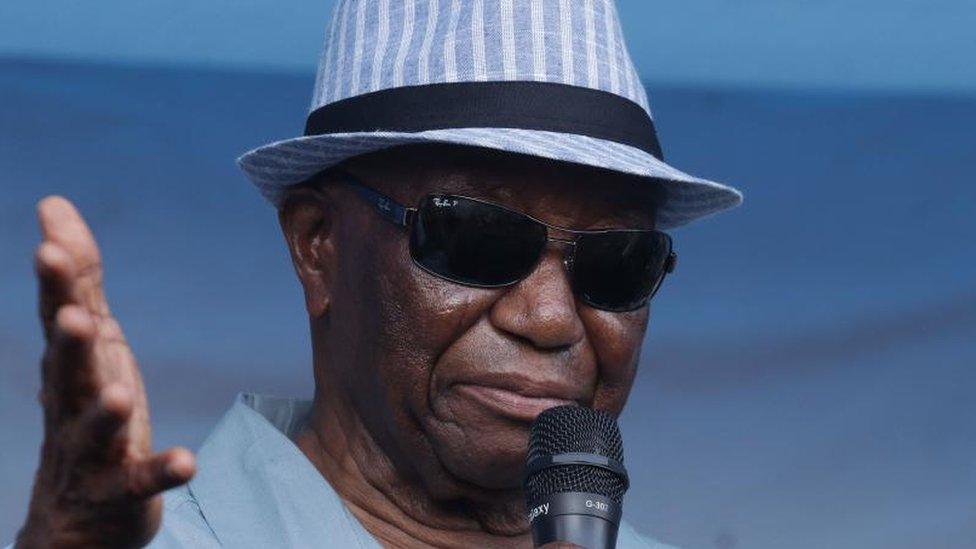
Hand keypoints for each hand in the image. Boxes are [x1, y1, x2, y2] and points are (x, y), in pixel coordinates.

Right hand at [15, 196, 195, 547]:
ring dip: (104, 411)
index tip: (48, 247)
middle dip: (69, 343)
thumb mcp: (89, 338)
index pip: (60, 317)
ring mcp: (94, 450)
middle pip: (68, 371)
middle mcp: (73, 403)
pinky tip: (187, 463)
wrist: (79, 510)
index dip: (56, 285)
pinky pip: (141, 480)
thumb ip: (79, 276)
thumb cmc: (86, 407)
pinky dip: (162, 471)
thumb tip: (53, 203)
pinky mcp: (122, 490)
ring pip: (95, 430)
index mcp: (70, 363)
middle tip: (72, 316)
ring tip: (118, 393)